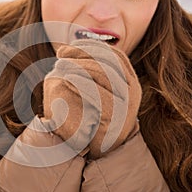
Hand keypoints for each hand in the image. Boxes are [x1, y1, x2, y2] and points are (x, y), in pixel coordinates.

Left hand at [43, 39, 141, 158]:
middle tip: (60, 54)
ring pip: (103, 74)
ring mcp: (127, 103)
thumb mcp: (99, 90)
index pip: (113, 54)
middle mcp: (132, 89)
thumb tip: (76, 52)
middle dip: (82, 53)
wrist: (105, 147)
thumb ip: (94, 73)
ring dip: (78, 65)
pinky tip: (66, 79)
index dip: (91, 46)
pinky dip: (81, 82)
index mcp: (129, 80)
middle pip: (107, 61)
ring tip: (59, 65)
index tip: (71, 45)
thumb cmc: (97, 114)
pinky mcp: (117, 116)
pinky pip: (98, 93)